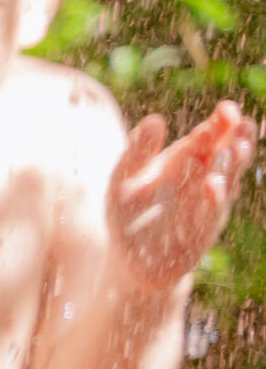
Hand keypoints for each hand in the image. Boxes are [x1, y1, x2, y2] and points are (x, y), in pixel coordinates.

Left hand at [106, 101, 253, 287]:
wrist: (130, 258)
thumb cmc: (127, 212)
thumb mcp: (124, 178)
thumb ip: (137, 151)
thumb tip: (155, 119)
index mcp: (187, 161)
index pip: (209, 137)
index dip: (220, 123)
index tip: (226, 109)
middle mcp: (203, 181)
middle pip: (226, 155)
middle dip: (236, 139)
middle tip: (243, 124)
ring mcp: (206, 207)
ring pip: (226, 183)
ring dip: (232, 166)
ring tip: (236, 149)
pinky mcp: (199, 233)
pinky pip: (209, 214)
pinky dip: (212, 200)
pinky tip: (213, 184)